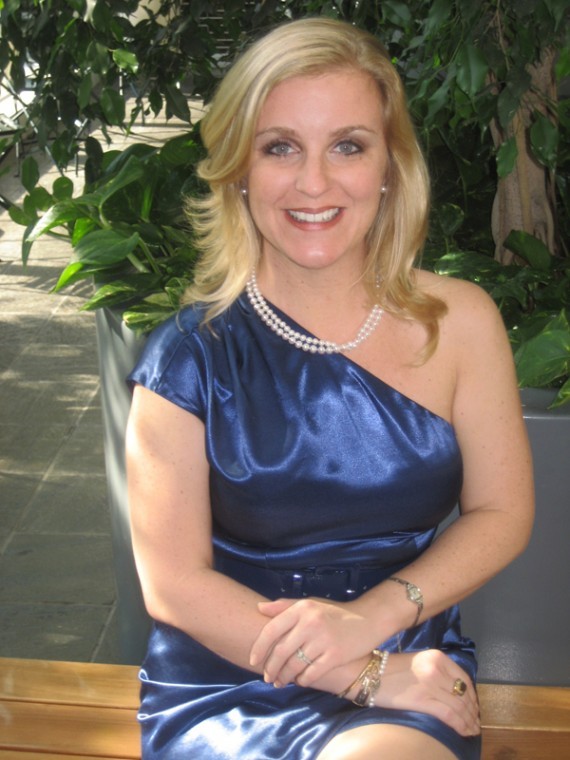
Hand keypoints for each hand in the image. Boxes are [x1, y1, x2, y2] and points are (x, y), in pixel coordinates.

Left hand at [250, 597, 378, 686]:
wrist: (368, 620)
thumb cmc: (335, 613)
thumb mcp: (310, 604)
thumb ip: (284, 606)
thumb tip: (259, 608)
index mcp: (302, 608)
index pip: (272, 630)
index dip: (259, 648)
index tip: (253, 660)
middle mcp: (310, 622)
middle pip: (281, 651)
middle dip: (271, 668)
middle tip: (267, 677)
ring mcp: (323, 640)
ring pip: (295, 665)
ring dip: (284, 677)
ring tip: (280, 682)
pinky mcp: (335, 655)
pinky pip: (311, 673)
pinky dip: (303, 680)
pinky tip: (300, 680)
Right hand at [374, 650, 480, 736]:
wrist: (367, 673)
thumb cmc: (390, 668)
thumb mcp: (418, 662)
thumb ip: (437, 672)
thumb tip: (455, 692)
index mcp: (437, 656)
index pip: (464, 678)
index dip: (472, 695)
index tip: (473, 707)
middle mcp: (437, 668)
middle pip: (464, 693)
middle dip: (472, 711)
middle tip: (475, 723)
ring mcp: (430, 683)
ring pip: (460, 706)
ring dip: (469, 721)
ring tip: (472, 730)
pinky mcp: (422, 699)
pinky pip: (450, 715)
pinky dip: (461, 725)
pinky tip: (464, 732)